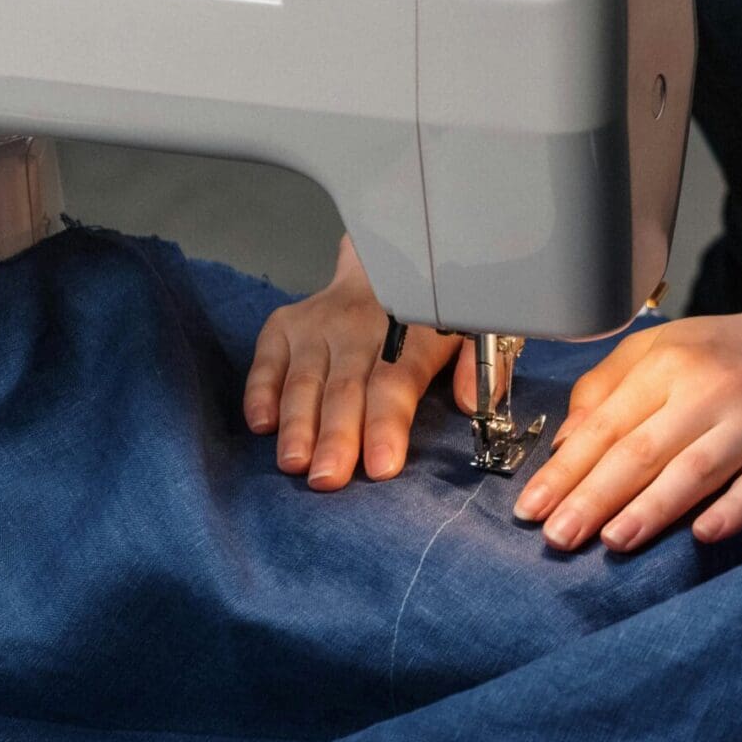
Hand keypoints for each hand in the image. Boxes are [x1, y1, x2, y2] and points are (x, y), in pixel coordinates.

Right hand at [242, 236, 497, 488]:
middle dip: (336, 436)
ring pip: (305, 379)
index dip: (387, 425)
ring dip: (297, 424)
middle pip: (346, 388)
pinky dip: (260, 391)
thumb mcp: (476, 330)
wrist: (387, 263)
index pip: (395, 382)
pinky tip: (261, 425)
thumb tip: (471, 403)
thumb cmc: (434, 316)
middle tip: (328, 478)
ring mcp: (318, 325)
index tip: (382, 466)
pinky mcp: (285, 326)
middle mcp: (359, 326)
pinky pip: (266, 360)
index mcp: (411, 332)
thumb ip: (481, 367)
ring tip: (293, 463)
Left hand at [512, 293, 741, 551]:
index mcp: (667, 363)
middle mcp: (708, 388)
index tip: (530, 507)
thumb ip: (608, 388)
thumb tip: (562, 445)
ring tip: (612, 541)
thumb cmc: (731, 354)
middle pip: (642, 450)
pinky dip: (734, 508)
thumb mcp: (663, 349)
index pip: (605, 424)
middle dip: (594, 497)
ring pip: (696, 468)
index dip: (565, 469)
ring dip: (653, 508)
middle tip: (557, 537)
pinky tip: (704, 534)